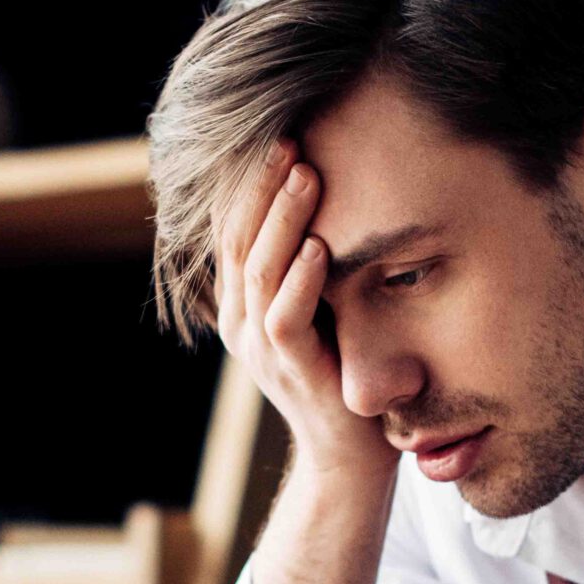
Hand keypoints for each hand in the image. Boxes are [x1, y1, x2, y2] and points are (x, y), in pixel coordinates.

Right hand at [214, 142, 394, 489]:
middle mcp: (240, 320)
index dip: (248, 179)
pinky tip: (319, 246)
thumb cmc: (344, 370)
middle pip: (238, 237)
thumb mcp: (323, 307)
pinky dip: (300, 280)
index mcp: (242, 301)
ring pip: (259, 270)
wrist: (350, 453)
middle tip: (287, 133)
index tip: (274, 129)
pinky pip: (284, 318)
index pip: (234, 226)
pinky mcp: (289, 370)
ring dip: (281, 218)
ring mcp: (259, 348)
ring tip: (305, 172)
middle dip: (260, 183)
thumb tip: (327, 195)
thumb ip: (311, 265)